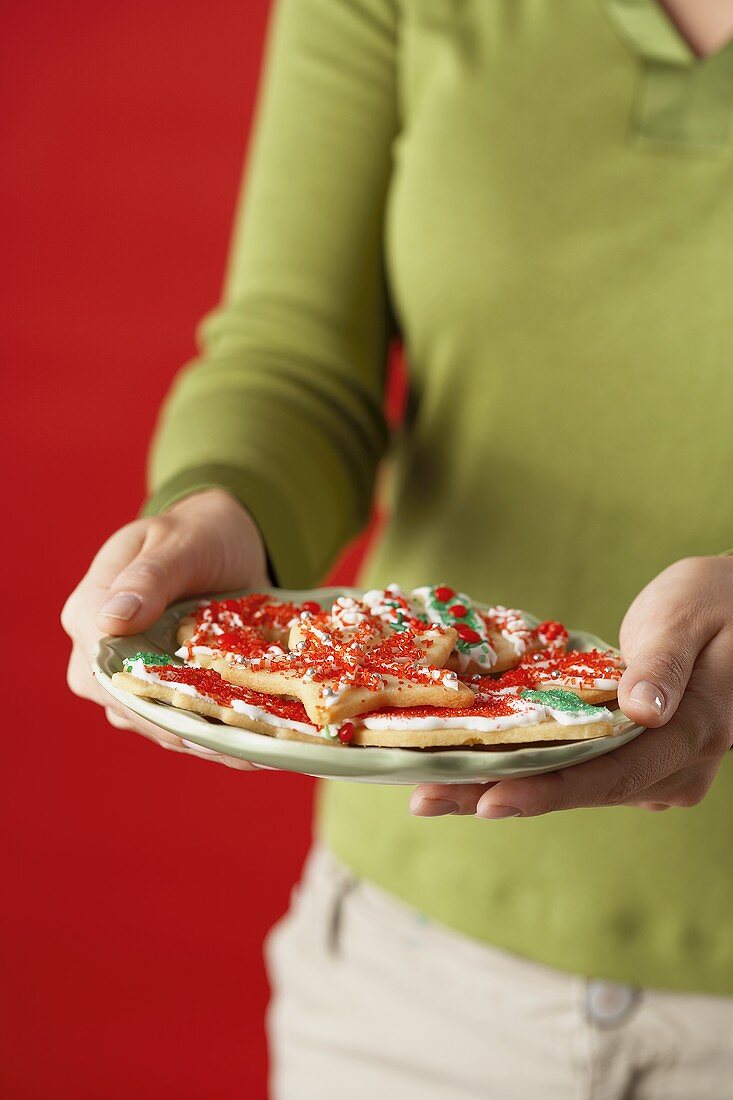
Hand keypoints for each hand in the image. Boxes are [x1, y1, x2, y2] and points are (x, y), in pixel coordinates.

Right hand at [62, 488, 271, 768]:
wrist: (226, 539)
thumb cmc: (200, 533)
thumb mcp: (179, 543)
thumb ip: (149, 577)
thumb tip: (110, 619)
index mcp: (90, 608)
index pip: (102, 666)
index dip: (143, 698)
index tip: (189, 722)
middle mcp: (99, 650)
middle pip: (126, 704)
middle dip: (178, 730)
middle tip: (234, 750)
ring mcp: (129, 673)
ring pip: (152, 722)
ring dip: (200, 741)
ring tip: (253, 755)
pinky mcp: (160, 686)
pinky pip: (177, 720)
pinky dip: (212, 736)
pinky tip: (253, 750)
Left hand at [410, 556, 732, 818]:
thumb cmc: (717, 601)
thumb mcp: (690, 618)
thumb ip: (666, 665)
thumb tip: (642, 710)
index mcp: (692, 734)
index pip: (610, 773)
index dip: (547, 789)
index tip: (488, 799)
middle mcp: (674, 767)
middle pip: (578, 790)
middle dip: (499, 795)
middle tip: (426, 800)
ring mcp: (654, 769)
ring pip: (569, 785)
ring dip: (501, 786)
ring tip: (430, 791)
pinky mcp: (634, 758)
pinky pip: (574, 768)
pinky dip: (523, 769)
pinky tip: (470, 767)